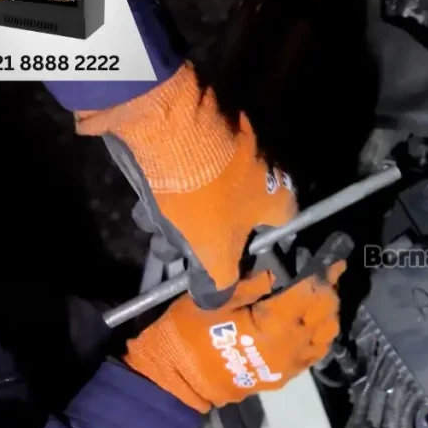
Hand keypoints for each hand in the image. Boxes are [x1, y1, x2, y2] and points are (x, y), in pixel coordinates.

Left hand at [46, 0, 285, 294]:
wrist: (168, 125)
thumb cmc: (202, 194)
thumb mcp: (211, 249)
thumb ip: (219, 280)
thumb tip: (216, 302)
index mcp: (280, 199)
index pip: (280, 236)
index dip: (254, 256)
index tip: (230, 270)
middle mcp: (267, 172)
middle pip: (239, 217)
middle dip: (207, 239)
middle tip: (180, 254)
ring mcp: (237, 148)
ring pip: (212, 196)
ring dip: (185, 217)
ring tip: (154, 228)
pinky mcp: (205, 133)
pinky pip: (194, 172)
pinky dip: (175, 190)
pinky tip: (148, 202)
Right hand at [124, 264, 343, 411]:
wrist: (175, 381)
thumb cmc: (188, 334)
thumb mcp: (217, 298)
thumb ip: (255, 281)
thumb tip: (283, 266)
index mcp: (276, 326)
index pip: (313, 293)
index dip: (324, 273)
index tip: (332, 257)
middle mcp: (291, 347)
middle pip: (326, 313)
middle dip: (328, 290)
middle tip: (323, 272)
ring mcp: (291, 365)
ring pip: (326, 334)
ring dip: (326, 312)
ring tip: (317, 295)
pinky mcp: (285, 375)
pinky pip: (314, 351)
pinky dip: (318, 333)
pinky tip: (309, 320)